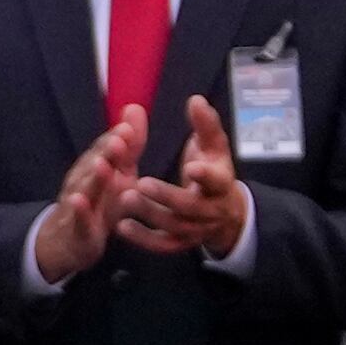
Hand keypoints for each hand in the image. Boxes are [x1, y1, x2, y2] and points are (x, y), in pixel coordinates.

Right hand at [32, 106, 148, 281]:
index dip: (117, 138)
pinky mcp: (78, 229)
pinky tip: (79, 201)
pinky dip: (78, 210)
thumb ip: (131, 144)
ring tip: (102, 165)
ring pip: (85, 188)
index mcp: (97, 164)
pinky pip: (78, 219)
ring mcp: (79, 203)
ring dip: (94, 177)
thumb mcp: (120, 173)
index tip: (129, 127)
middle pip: (95, 164)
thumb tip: (135, 106)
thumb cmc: (101, 200)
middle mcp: (84, 179)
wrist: (69, 239)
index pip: (106, 147)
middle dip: (107, 152)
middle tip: (120, 141)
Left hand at [118, 94, 251, 258]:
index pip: (217, 180)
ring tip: (124, 197)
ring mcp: (196, 230)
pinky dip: (142, 238)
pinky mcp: (180, 243)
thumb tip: (196, 100)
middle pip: (190, 207)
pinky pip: (162, 245)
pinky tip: (121, 226)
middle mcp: (211, 210)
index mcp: (221, 183)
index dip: (206, 175)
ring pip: (173, 226)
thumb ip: (205, 125)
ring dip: (149, 214)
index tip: (191, 167)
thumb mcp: (214, 147)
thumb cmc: (213, 170)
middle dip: (167, 196)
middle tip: (142, 183)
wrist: (224, 213)